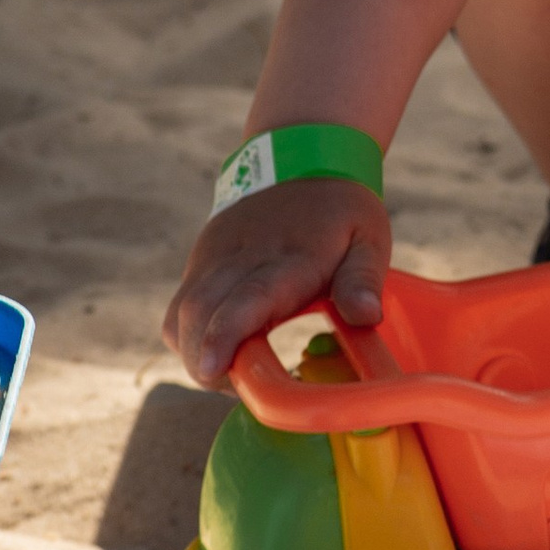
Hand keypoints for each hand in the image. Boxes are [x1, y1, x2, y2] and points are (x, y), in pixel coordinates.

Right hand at [161, 178, 390, 388]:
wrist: (302, 159)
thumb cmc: (342, 210)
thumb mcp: (369, 238)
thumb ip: (364, 279)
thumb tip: (367, 317)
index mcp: (289, 256)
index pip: (247, 298)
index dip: (225, 336)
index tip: (212, 370)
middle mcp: (242, 256)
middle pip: (200, 312)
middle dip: (204, 360)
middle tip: (236, 390)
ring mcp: (214, 257)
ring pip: (182, 312)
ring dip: (194, 353)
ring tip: (229, 375)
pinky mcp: (201, 260)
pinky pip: (180, 307)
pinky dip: (188, 337)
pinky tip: (217, 351)